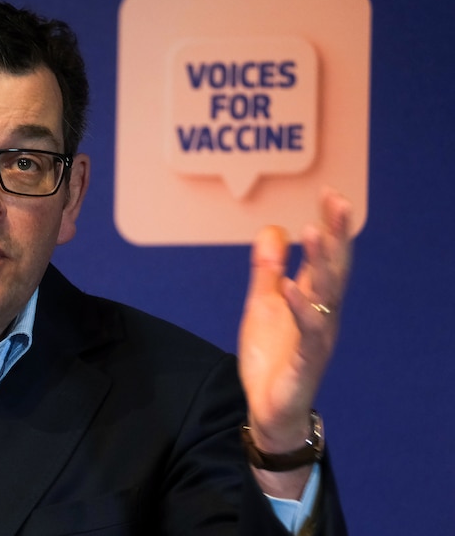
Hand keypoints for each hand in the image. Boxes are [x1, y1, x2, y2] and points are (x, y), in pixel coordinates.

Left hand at [238, 189, 351, 456]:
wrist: (270, 409)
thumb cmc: (272, 357)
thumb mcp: (263, 306)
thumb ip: (267, 271)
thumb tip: (272, 230)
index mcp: (313, 299)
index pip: (326, 256)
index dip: (330, 226)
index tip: (330, 193)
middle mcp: (323, 314)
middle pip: (334, 268)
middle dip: (337, 235)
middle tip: (339, 202)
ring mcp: (317, 337)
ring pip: (326, 295)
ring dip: (321, 263)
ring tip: (314, 232)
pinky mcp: (306, 361)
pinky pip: (307, 332)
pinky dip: (300, 308)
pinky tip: (291, 286)